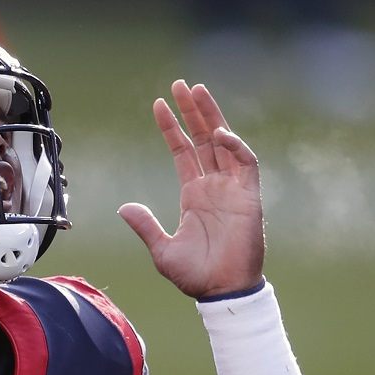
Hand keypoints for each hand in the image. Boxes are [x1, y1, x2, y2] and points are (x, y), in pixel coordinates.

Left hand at [119, 81, 264, 298]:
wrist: (221, 291)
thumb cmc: (195, 275)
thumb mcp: (161, 249)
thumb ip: (145, 225)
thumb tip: (124, 207)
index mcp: (193, 194)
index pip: (182, 151)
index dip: (171, 128)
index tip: (158, 104)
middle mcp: (213, 186)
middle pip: (203, 138)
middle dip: (192, 111)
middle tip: (180, 84)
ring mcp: (232, 189)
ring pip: (224, 142)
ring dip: (212, 116)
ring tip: (197, 90)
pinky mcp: (249, 196)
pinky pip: (246, 163)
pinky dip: (235, 145)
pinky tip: (219, 133)